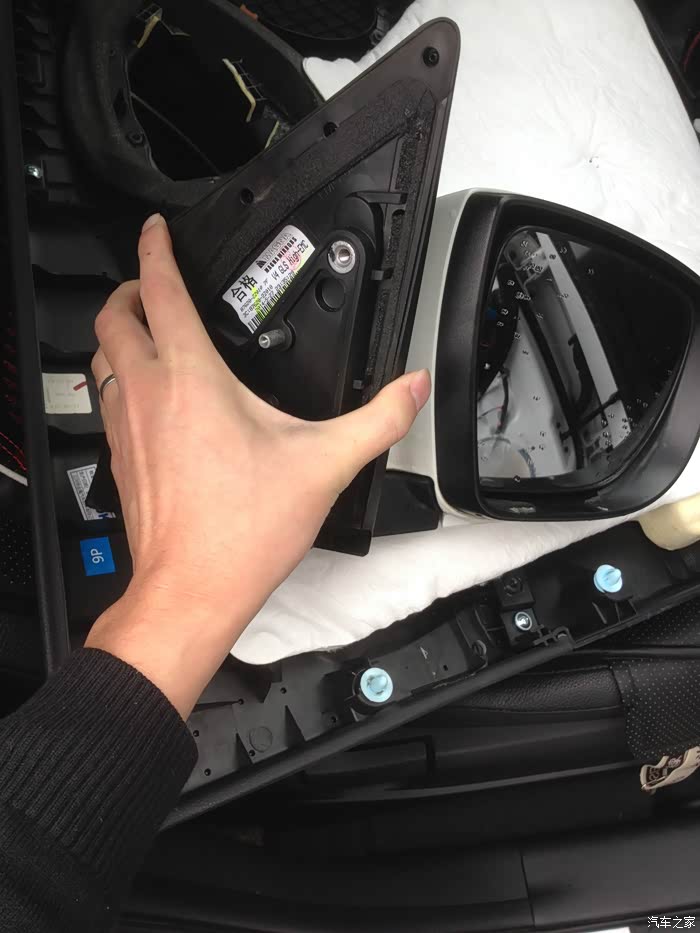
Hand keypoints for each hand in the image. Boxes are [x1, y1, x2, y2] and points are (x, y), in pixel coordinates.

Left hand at [85, 214, 429, 716]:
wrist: (190, 590)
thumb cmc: (241, 532)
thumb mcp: (324, 465)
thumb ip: (377, 418)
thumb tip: (413, 387)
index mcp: (190, 379)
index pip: (161, 291)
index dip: (155, 249)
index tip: (157, 230)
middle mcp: (147, 395)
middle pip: (113, 316)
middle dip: (129, 287)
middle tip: (154, 282)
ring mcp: (125, 427)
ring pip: (101, 357)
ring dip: (119, 333)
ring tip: (148, 330)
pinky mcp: (120, 459)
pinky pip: (106, 399)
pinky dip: (120, 378)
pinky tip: (151, 397)